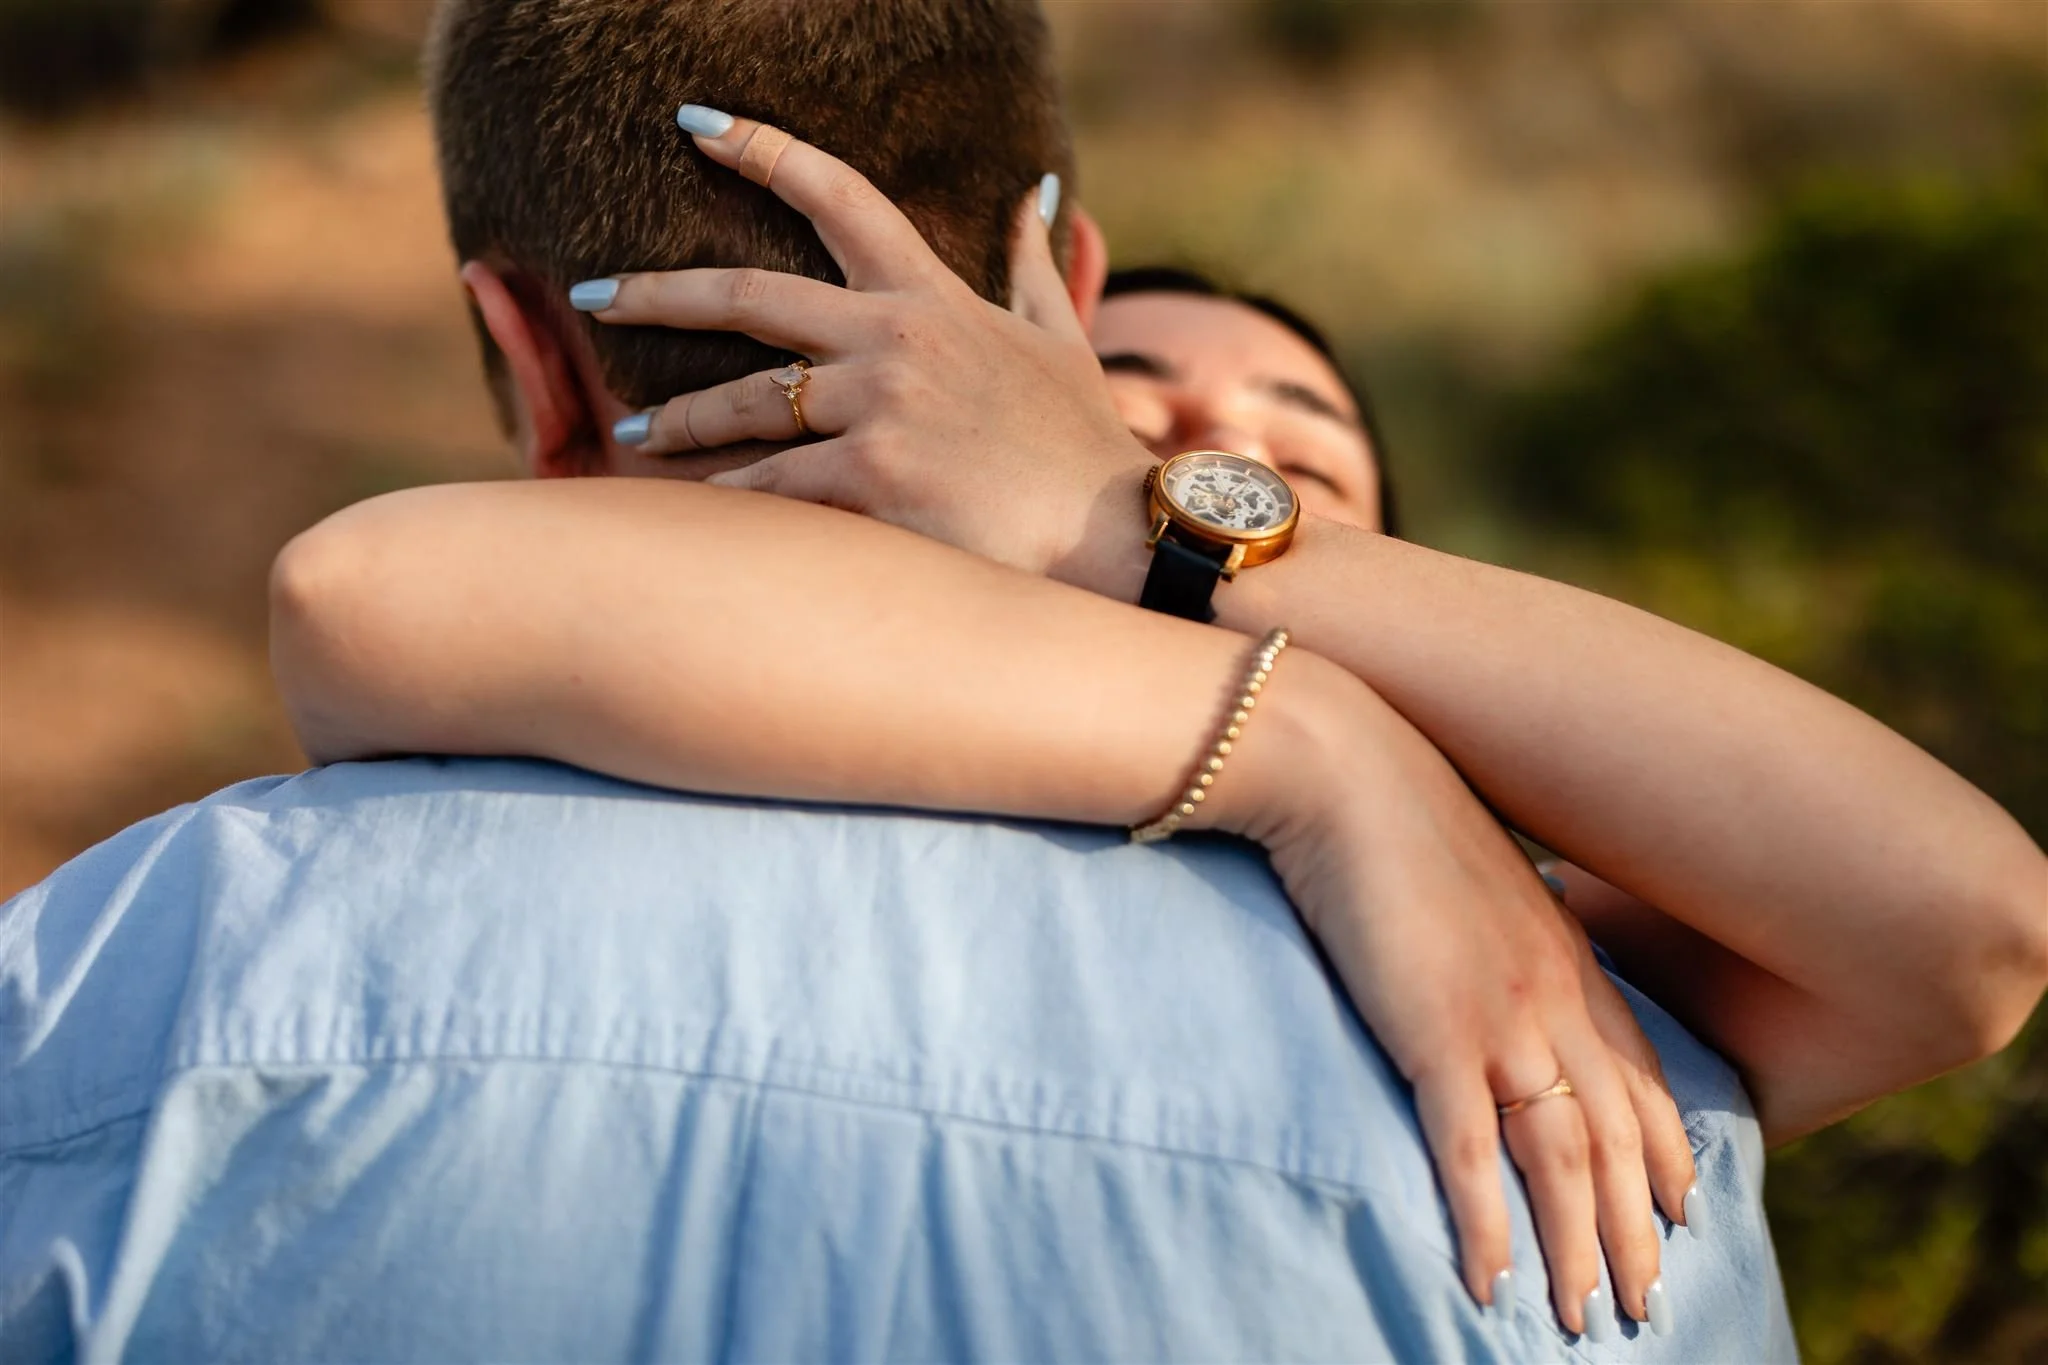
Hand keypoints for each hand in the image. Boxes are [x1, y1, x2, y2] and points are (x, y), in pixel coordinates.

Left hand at [574, 111, 1154, 588]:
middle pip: (746, 294)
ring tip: (635, 432)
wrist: (1113, 532)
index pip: (838, 196)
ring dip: (678, 418)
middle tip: (592, 294)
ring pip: (744, 400)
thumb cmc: (1080, 441)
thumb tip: (1038, 190)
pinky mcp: (871, 480)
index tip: (695, 123)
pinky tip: (688, 507)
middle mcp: (893, 338)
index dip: (762, 150)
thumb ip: (1035, 263)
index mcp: (930, 296)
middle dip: (655, 291)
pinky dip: (726, 498)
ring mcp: (880, 408)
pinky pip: (770, 486)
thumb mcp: (1059, 337)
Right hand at [1213, 651, 1697, 1336]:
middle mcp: (1553, 996)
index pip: (1638, 1073)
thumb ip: (1488, 926)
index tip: (1684, 1206)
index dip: (1666, 1147)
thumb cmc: (1388, 808)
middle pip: (1620, 1136)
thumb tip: (1472, 955)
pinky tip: (1490, 1283)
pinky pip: (1472, 1155)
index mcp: (1564, 954)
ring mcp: (1501, 1019)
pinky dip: (1487, 1227)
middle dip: (1643, 1228)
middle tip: (1654, 1299)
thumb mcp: (1463, 873)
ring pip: (1568, 1162)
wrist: (1343, 766)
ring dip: (1582, 1250)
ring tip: (1590, 1320)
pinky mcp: (1434, 1034)